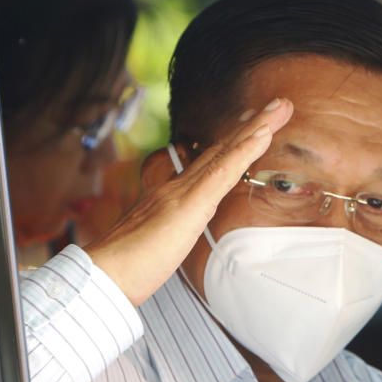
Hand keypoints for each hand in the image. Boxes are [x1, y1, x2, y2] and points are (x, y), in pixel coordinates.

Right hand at [85, 98, 293, 305]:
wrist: (102, 276)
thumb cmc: (124, 270)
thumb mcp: (154, 248)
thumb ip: (167, 236)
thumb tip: (174, 236)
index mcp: (170, 198)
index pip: (208, 166)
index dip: (232, 145)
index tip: (252, 126)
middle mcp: (176, 187)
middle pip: (220, 150)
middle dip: (250, 126)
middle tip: (277, 105)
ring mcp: (182, 193)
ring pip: (225, 153)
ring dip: (255, 128)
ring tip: (279, 108)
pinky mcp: (188, 205)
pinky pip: (222, 172)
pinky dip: (244, 151)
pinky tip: (262, 134)